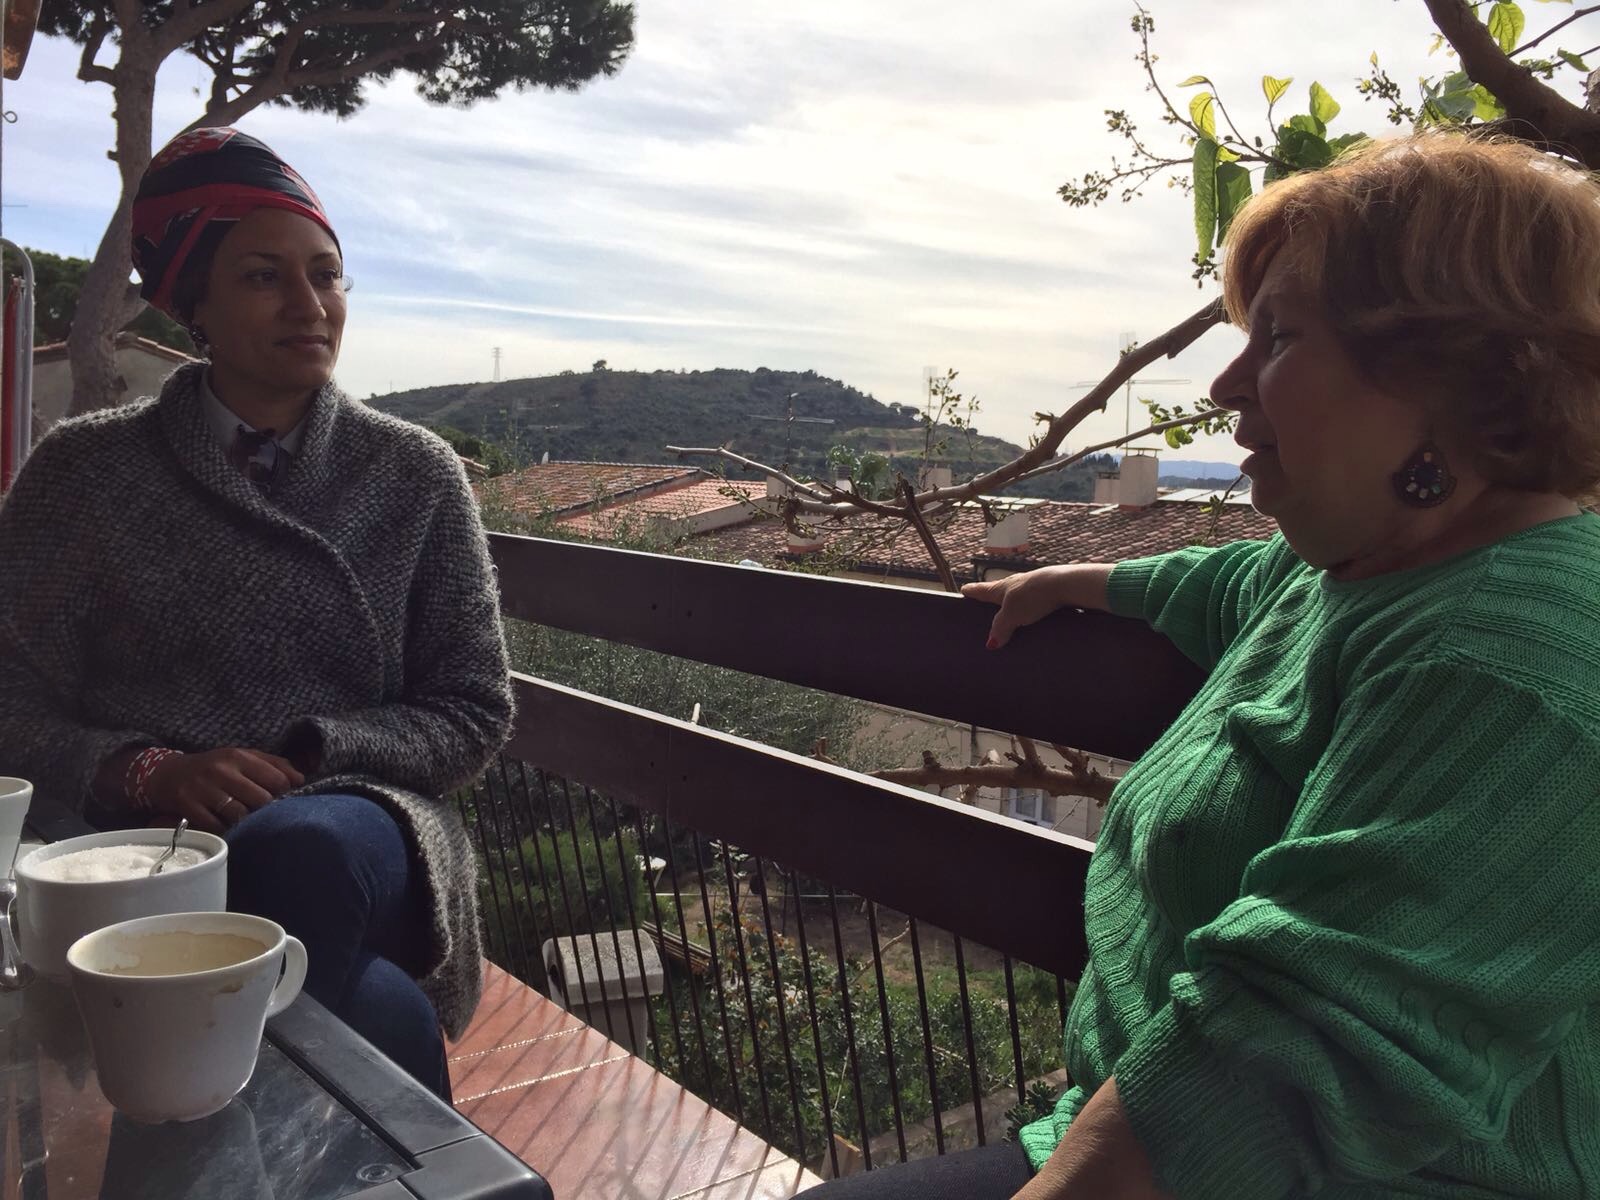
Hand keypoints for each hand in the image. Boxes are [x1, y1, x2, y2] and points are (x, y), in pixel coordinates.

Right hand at [145, 749, 304, 834]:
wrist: (168, 774)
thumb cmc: (215, 768)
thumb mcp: (243, 757)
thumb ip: (274, 765)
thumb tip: (301, 778)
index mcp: (239, 756)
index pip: (277, 779)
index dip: (285, 793)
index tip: (283, 799)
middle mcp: (221, 770)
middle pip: (261, 799)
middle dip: (266, 810)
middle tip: (265, 814)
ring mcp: (202, 788)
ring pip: (239, 814)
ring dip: (245, 821)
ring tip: (246, 820)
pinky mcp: (187, 806)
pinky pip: (216, 825)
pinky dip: (224, 829)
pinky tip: (226, 825)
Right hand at [962, 563, 1110, 649]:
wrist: (1065, 584)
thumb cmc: (1033, 596)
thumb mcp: (1012, 616)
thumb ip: (1000, 628)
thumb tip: (991, 643)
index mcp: (1001, 588)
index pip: (981, 590)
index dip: (972, 591)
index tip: (964, 590)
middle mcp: (1015, 583)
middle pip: (999, 590)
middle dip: (993, 598)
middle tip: (987, 605)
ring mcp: (1032, 585)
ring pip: (1017, 595)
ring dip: (1013, 603)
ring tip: (1012, 616)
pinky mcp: (1048, 590)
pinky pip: (1034, 600)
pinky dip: (1030, 606)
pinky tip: (1035, 615)